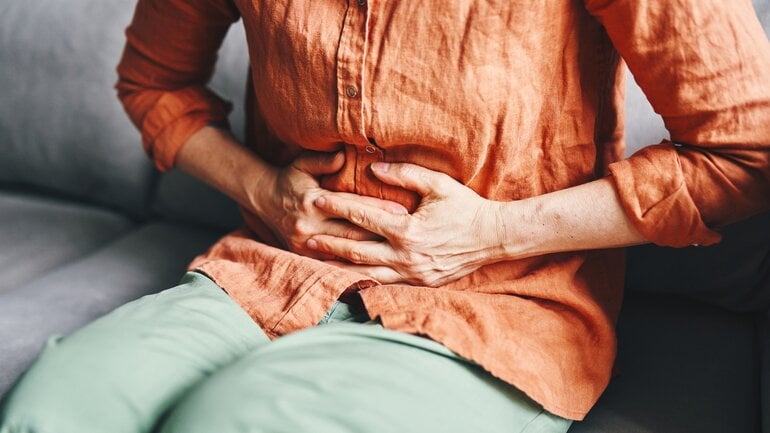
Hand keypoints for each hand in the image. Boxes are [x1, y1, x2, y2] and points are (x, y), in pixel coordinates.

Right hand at [250, 151, 408, 259]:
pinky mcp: (305, 256)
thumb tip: (343, 156)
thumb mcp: (303, 164)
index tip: (402, 209)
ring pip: (346, 250)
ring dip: (372, 251)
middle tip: (410, 233)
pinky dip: (355, 263)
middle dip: (383, 232)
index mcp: (312, 201)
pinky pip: (335, 262)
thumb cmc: (290, 179)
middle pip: (353, 231)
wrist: (263, 202)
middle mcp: (309, 225)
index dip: (378, 208)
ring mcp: (306, 244)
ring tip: (399, 250)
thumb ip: (324, 160)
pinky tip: (377, 264)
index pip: (352, 205)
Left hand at [306, 162, 509, 285]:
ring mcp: (412, 273)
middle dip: (329, 243)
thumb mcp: (438, 185)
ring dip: (340, 265)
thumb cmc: (467, 208)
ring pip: (367, 272)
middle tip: (304, 237)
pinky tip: (349, 275)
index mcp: (407, 231)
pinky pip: (385, 282)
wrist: (494, 238)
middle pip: (356, 250)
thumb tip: (375, 168)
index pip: (362, 217)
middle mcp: (406, 256)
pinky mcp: (420, 283)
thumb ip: (406, 174)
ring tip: (318, 260)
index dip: (337, 207)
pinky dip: (364, 278)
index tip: (317, 199)